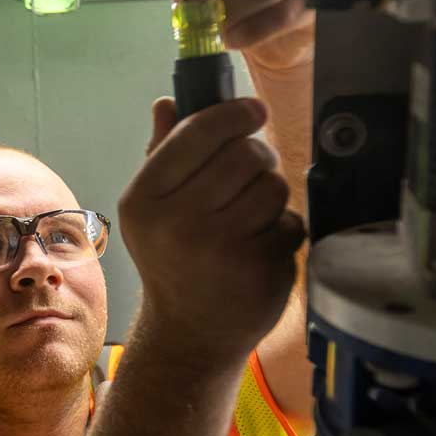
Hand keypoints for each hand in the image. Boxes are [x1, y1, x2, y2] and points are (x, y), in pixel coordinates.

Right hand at [119, 97, 304, 363]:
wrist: (190, 334)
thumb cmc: (173, 261)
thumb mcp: (153, 210)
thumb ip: (162, 153)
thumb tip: (169, 100)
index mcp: (144, 200)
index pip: (198, 132)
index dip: (234, 113)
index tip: (255, 110)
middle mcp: (178, 224)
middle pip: (244, 155)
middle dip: (258, 156)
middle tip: (255, 169)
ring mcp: (221, 249)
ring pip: (273, 186)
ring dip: (272, 194)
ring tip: (253, 214)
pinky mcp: (259, 269)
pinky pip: (291, 222)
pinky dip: (285, 229)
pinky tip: (262, 247)